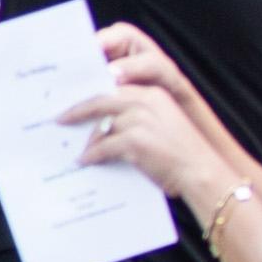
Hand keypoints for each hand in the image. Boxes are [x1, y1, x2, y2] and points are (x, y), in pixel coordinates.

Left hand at [63, 22, 243, 203]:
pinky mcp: (135, 141)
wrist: (200, 171)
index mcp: (153, 94)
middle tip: (60, 118)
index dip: (92, 95)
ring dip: (88, 141)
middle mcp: (146, 102)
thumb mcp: (160, 124)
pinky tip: (86, 161)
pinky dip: (92, 155)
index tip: (75, 101)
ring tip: (79, 150)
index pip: (114, 89)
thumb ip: (135, 117)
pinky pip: (104, 147)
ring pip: (102, 127)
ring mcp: (140, 121)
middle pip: (101, 101)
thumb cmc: (180, 153)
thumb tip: (104, 125)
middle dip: (78, 110)